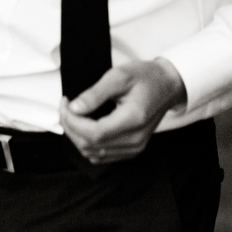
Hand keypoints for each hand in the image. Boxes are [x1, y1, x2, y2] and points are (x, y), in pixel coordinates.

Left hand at [59, 58, 186, 164]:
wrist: (167, 86)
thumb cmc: (146, 77)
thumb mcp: (119, 76)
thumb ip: (95, 93)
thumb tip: (74, 108)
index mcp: (133, 120)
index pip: (94, 133)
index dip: (73, 121)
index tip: (65, 103)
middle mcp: (134, 140)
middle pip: (91, 146)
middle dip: (71, 127)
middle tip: (66, 106)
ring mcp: (134, 148)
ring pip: (94, 153)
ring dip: (77, 136)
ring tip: (72, 115)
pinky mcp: (131, 150)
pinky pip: (102, 155)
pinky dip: (88, 143)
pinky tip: (84, 126)